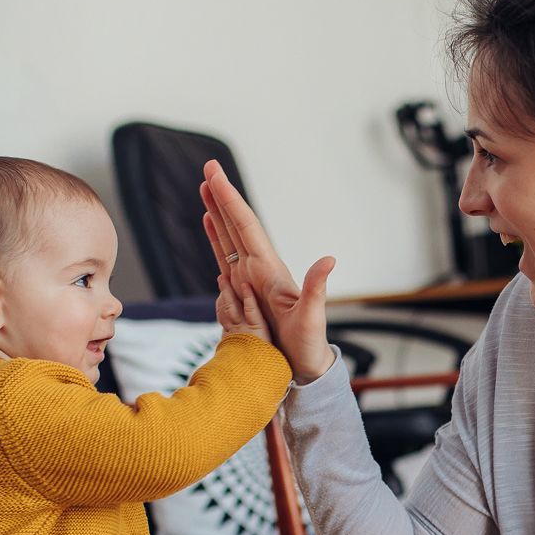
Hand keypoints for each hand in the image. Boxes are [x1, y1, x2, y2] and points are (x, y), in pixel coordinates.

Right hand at [200, 160, 336, 382]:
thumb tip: (329, 260)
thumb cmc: (308, 346)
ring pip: (230, 239)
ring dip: (217, 214)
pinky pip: (227, 260)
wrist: (306, 366)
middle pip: (236, 226)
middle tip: (208, 168)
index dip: (230, 200)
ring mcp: (252, 280)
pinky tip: (212, 229)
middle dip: (222, 197)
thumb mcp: (313, 318)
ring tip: (205, 190)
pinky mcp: (246, 293)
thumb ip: (316, 289)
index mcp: (270, 270)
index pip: (246, 227)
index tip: (215, 176)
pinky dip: (217, 241)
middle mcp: (260, 270)